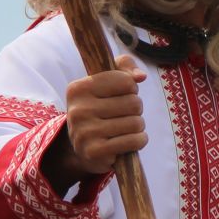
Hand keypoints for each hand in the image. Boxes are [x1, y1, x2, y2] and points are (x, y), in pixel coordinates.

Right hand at [58, 56, 147, 175]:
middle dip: (136, 109)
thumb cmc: (101, 107)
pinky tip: (129, 140)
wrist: (84, 146)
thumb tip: (140, 76)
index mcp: (79, 88)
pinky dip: (139, 140)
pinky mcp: (95, 152)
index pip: (126, 81)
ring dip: (138, 126)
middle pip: (134, 103)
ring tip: (124, 128)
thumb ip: (125, 66)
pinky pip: (134, 141)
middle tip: (123, 114)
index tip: (120, 95)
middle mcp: (78, 110)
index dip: (131, 88)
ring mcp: (85, 132)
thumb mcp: (108, 81)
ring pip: (136, 123)